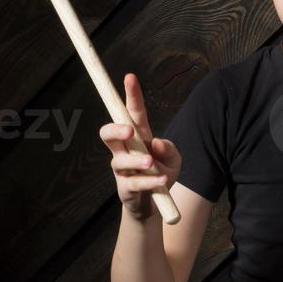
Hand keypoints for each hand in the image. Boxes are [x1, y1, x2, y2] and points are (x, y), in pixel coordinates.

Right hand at [99, 73, 181, 220]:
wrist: (154, 204)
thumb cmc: (162, 173)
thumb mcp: (174, 159)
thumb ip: (169, 148)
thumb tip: (155, 143)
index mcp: (138, 136)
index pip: (132, 113)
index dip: (131, 95)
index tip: (130, 76)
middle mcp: (125, 150)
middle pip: (108, 133)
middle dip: (115, 129)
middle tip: (130, 131)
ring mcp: (122, 170)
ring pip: (119, 160)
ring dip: (136, 161)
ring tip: (150, 163)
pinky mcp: (126, 189)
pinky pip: (134, 184)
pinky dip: (149, 181)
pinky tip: (161, 180)